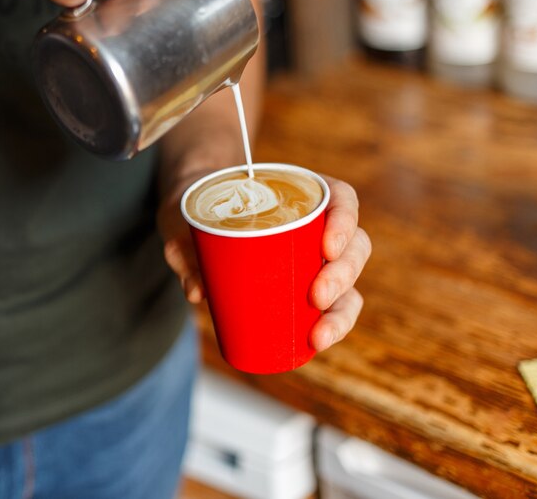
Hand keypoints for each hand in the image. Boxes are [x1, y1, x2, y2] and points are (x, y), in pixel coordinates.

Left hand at [159, 172, 371, 352]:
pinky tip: (315, 343)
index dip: (345, 221)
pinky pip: (330, 306)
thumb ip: (183, 244)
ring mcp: (312, 257)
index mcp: (299, 193)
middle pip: (354, 245)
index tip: (327, 246)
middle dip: (344, 274)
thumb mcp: (184, 214)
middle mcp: (314, 225)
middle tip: (317, 296)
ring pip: (348, 281)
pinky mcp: (302, 286)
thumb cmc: (198, 207)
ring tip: (319, 334)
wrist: (195, 214)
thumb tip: (199, 290)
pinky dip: (330, 326)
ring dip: (342, 310)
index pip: (340, 199)